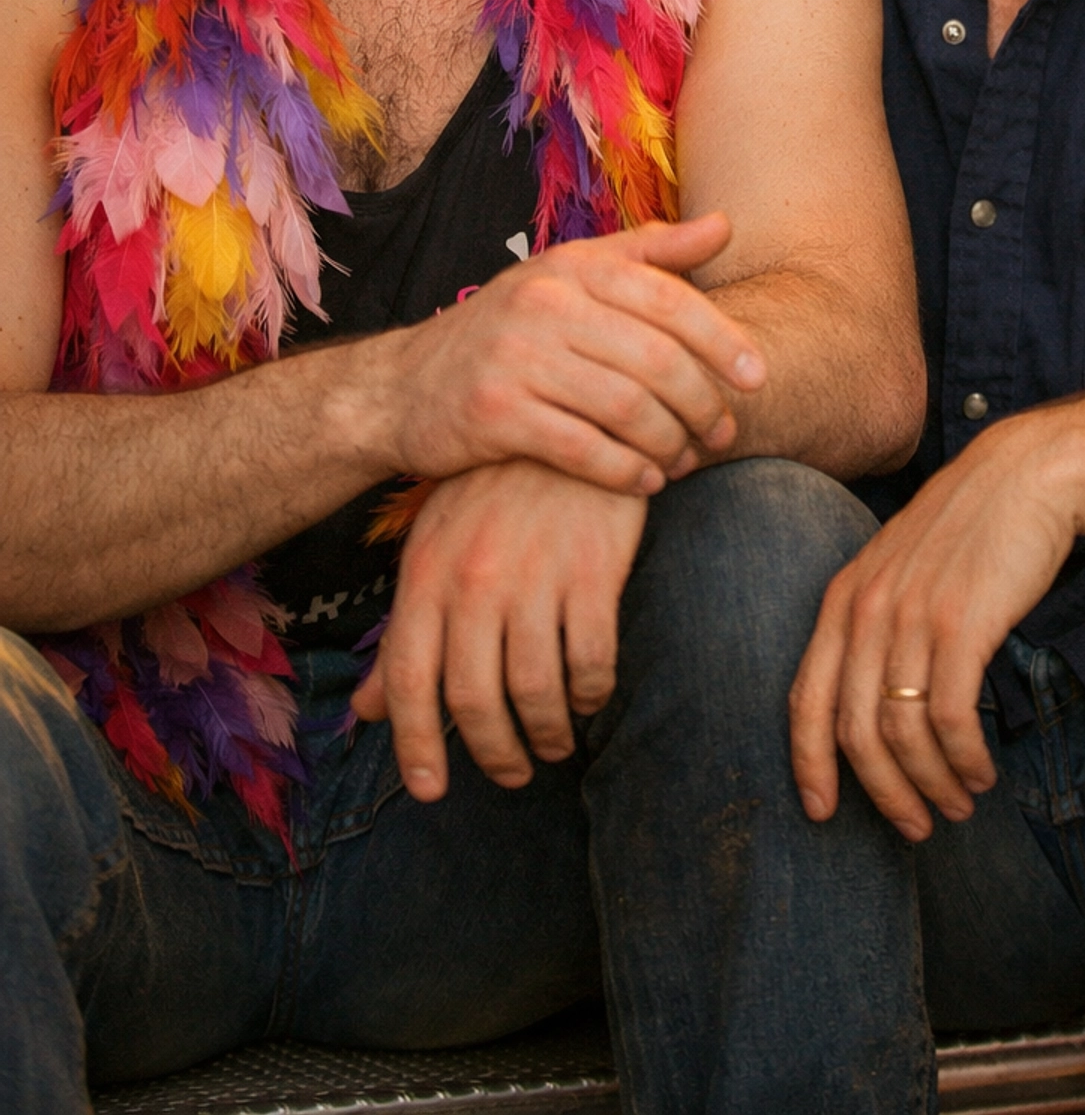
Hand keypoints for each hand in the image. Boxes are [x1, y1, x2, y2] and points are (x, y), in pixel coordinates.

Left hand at [353, 460, 646, 801]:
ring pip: (534, 690)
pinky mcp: (593, 571)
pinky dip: (590, 693)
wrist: (568, 419)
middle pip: (473, 697)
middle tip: (513, 773)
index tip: (431, 790)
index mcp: (426, 574)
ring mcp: (535, 576)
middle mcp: (474, 580)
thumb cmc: (494, 491)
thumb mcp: (434, 547)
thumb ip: (405, 632)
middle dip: (492, 752)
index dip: (415, 745)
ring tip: (556, 743)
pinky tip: (590, 696)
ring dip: (546, 733)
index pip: (408, 680)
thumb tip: (365, 712)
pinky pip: (590, 660)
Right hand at [387, 212, 765, 495]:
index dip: (722, 340)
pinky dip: (625, 471)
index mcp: (572, 267)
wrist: (402, 388)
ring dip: (670, 442)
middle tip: (724, 433)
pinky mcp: (495, 415)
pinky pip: (583, 450)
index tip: (758, 378)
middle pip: (655, 359)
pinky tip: (646, 481)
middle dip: (703, 403)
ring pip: (626, 408)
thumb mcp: (570, 276)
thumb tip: (725, 225)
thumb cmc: (508, 330)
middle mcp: (545, 305)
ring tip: (687, 460)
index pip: (669, 299)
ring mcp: (517, 358)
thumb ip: (648, 253)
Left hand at [788, 414, 1077, 840]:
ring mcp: (912, 616)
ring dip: (931, 783)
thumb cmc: (968, 529)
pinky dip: (964, 758)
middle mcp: (867, 609)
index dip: (807, 763)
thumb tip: (873, 703)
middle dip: (883, 793)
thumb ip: (876, 622)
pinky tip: (981, 772)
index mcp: (843, 597)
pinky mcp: (962, 624)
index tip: (820, 811)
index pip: (805, 698)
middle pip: (854, 730)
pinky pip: (950, 717)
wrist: (1026, 475)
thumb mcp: (899, 568)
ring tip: (958, 803)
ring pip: (903, 733)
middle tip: (916, 826)